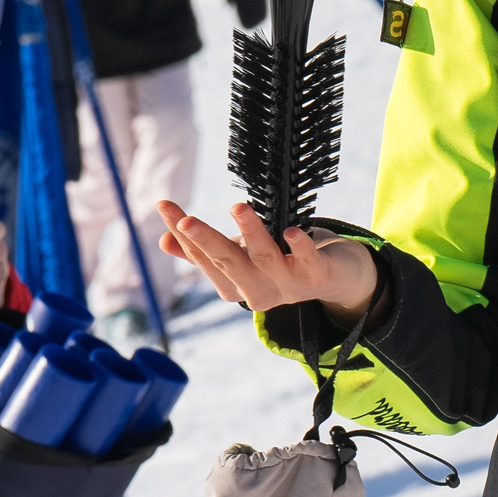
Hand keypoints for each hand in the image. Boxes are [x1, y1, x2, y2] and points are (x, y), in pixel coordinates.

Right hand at [156, 199, 377, 320]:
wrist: (335, 278)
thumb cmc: (280, 262)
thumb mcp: (240, 256)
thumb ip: (204, 252)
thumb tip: (163, 241)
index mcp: (234, 286)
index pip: (203, 259)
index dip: (182, 234)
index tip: (164, 205)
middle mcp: (257, 292)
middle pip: (228, 263)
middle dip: (206, 241)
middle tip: (185, 219)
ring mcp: (288, 286)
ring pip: (265, 259)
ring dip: (251, 234)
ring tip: (237, 207)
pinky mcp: (317, 276)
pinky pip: (307, 261)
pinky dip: (299, 247)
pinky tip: (291, 232)